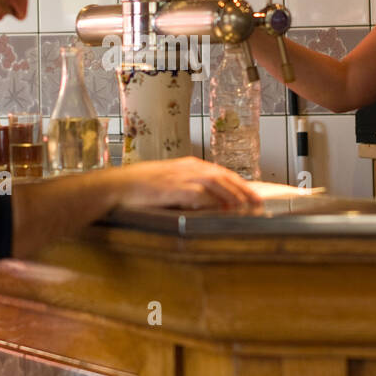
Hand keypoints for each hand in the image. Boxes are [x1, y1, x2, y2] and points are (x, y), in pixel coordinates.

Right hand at [114, 157, 261, 211]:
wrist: (118, 186)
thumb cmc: (141, 186)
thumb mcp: (169, 183)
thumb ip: (190, 189)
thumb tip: (211, 203)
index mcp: (189, 165)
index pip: (221, 172)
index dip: (239, 183)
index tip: (252, 194)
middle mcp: (188, 168)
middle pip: (223, 176)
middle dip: (242, 189)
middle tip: (256, 203)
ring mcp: (181, 177)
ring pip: (215, 182)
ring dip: (232, 195)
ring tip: (244, 207)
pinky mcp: (173, 188)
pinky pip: (198, 194)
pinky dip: (212, 202)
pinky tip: (221, 210)